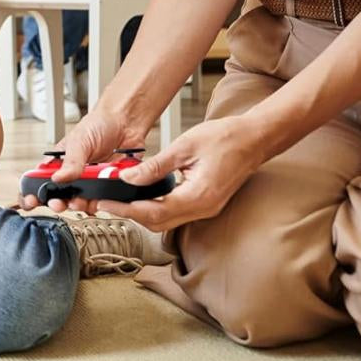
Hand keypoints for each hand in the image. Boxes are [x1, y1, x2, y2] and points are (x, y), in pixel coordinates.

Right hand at [19, 106, 149, 212]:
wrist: (127, 122)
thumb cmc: (99, 124)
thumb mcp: (79, 141)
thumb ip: (70, 162)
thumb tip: (58, 177)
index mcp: (60, 163)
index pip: (41, 182)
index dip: (34, 193)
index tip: (31, 200)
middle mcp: (73, 175)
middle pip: (60, 197)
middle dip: (58, 203)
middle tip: (58, 203)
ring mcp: (91, 182)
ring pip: (81, 203)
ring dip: (80, 205)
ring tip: (80, 201)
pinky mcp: (108, 187)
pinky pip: (103, 201)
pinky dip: (102, 202)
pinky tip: (101, 196)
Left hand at [110, 115, 264, 230]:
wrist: (254, 139)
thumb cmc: (225, 138)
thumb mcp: (184, 146)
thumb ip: (155, 166)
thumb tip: (128, 178)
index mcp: (198, 196)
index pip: (153, 212)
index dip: (126, 210)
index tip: (106, 204)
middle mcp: (203, 209)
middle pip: (158, 223)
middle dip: (130, 215)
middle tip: (107, 203)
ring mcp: (206, 209)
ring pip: (167, 221)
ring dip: (142, 214)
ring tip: (120, 201)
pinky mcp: (206, 204)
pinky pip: (176, 213)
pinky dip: (157, 209)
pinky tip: (143, 198)